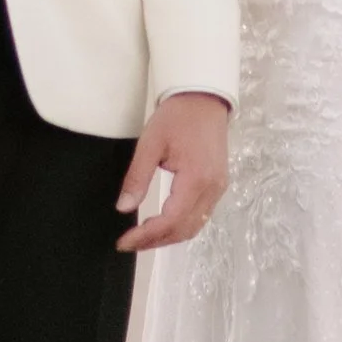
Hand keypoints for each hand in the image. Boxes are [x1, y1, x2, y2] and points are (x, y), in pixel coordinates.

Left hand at [117, 90, 229, 251]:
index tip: (124, 241)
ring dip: (168, 236)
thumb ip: (137, 177)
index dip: (146, 235)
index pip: (170, 220)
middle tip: (128, 243)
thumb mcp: (150, 143)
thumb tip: (123, 207)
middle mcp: (212, 189)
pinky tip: (162, 223)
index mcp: (196, 178)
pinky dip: (180, 225)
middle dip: (155, 241)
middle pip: (184, 229)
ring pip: (194, 226)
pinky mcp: (218, 185)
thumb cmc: (176, 117)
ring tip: (142, 237)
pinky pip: (200, 215)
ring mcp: (218, 188)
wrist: (205, 98)